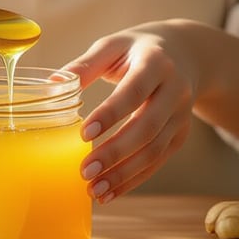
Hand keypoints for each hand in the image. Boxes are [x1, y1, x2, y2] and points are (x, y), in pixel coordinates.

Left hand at [60, 21, 198, 203]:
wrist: (186, 54)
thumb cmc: (137, 49)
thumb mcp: (113, 46)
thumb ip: (85, 65)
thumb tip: (52, 83)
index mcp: (156, 62)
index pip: (134, 91)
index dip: (110, 113)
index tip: (84, 133)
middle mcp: (175, 90)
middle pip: (147, 127)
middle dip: (115, 152)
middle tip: (85, 171)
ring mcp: (181, 115)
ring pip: (154, 150)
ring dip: (124, 173)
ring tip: (94, 188)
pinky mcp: (180, 135)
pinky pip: (158, 161)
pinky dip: (134, 180)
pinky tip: (110, 191)